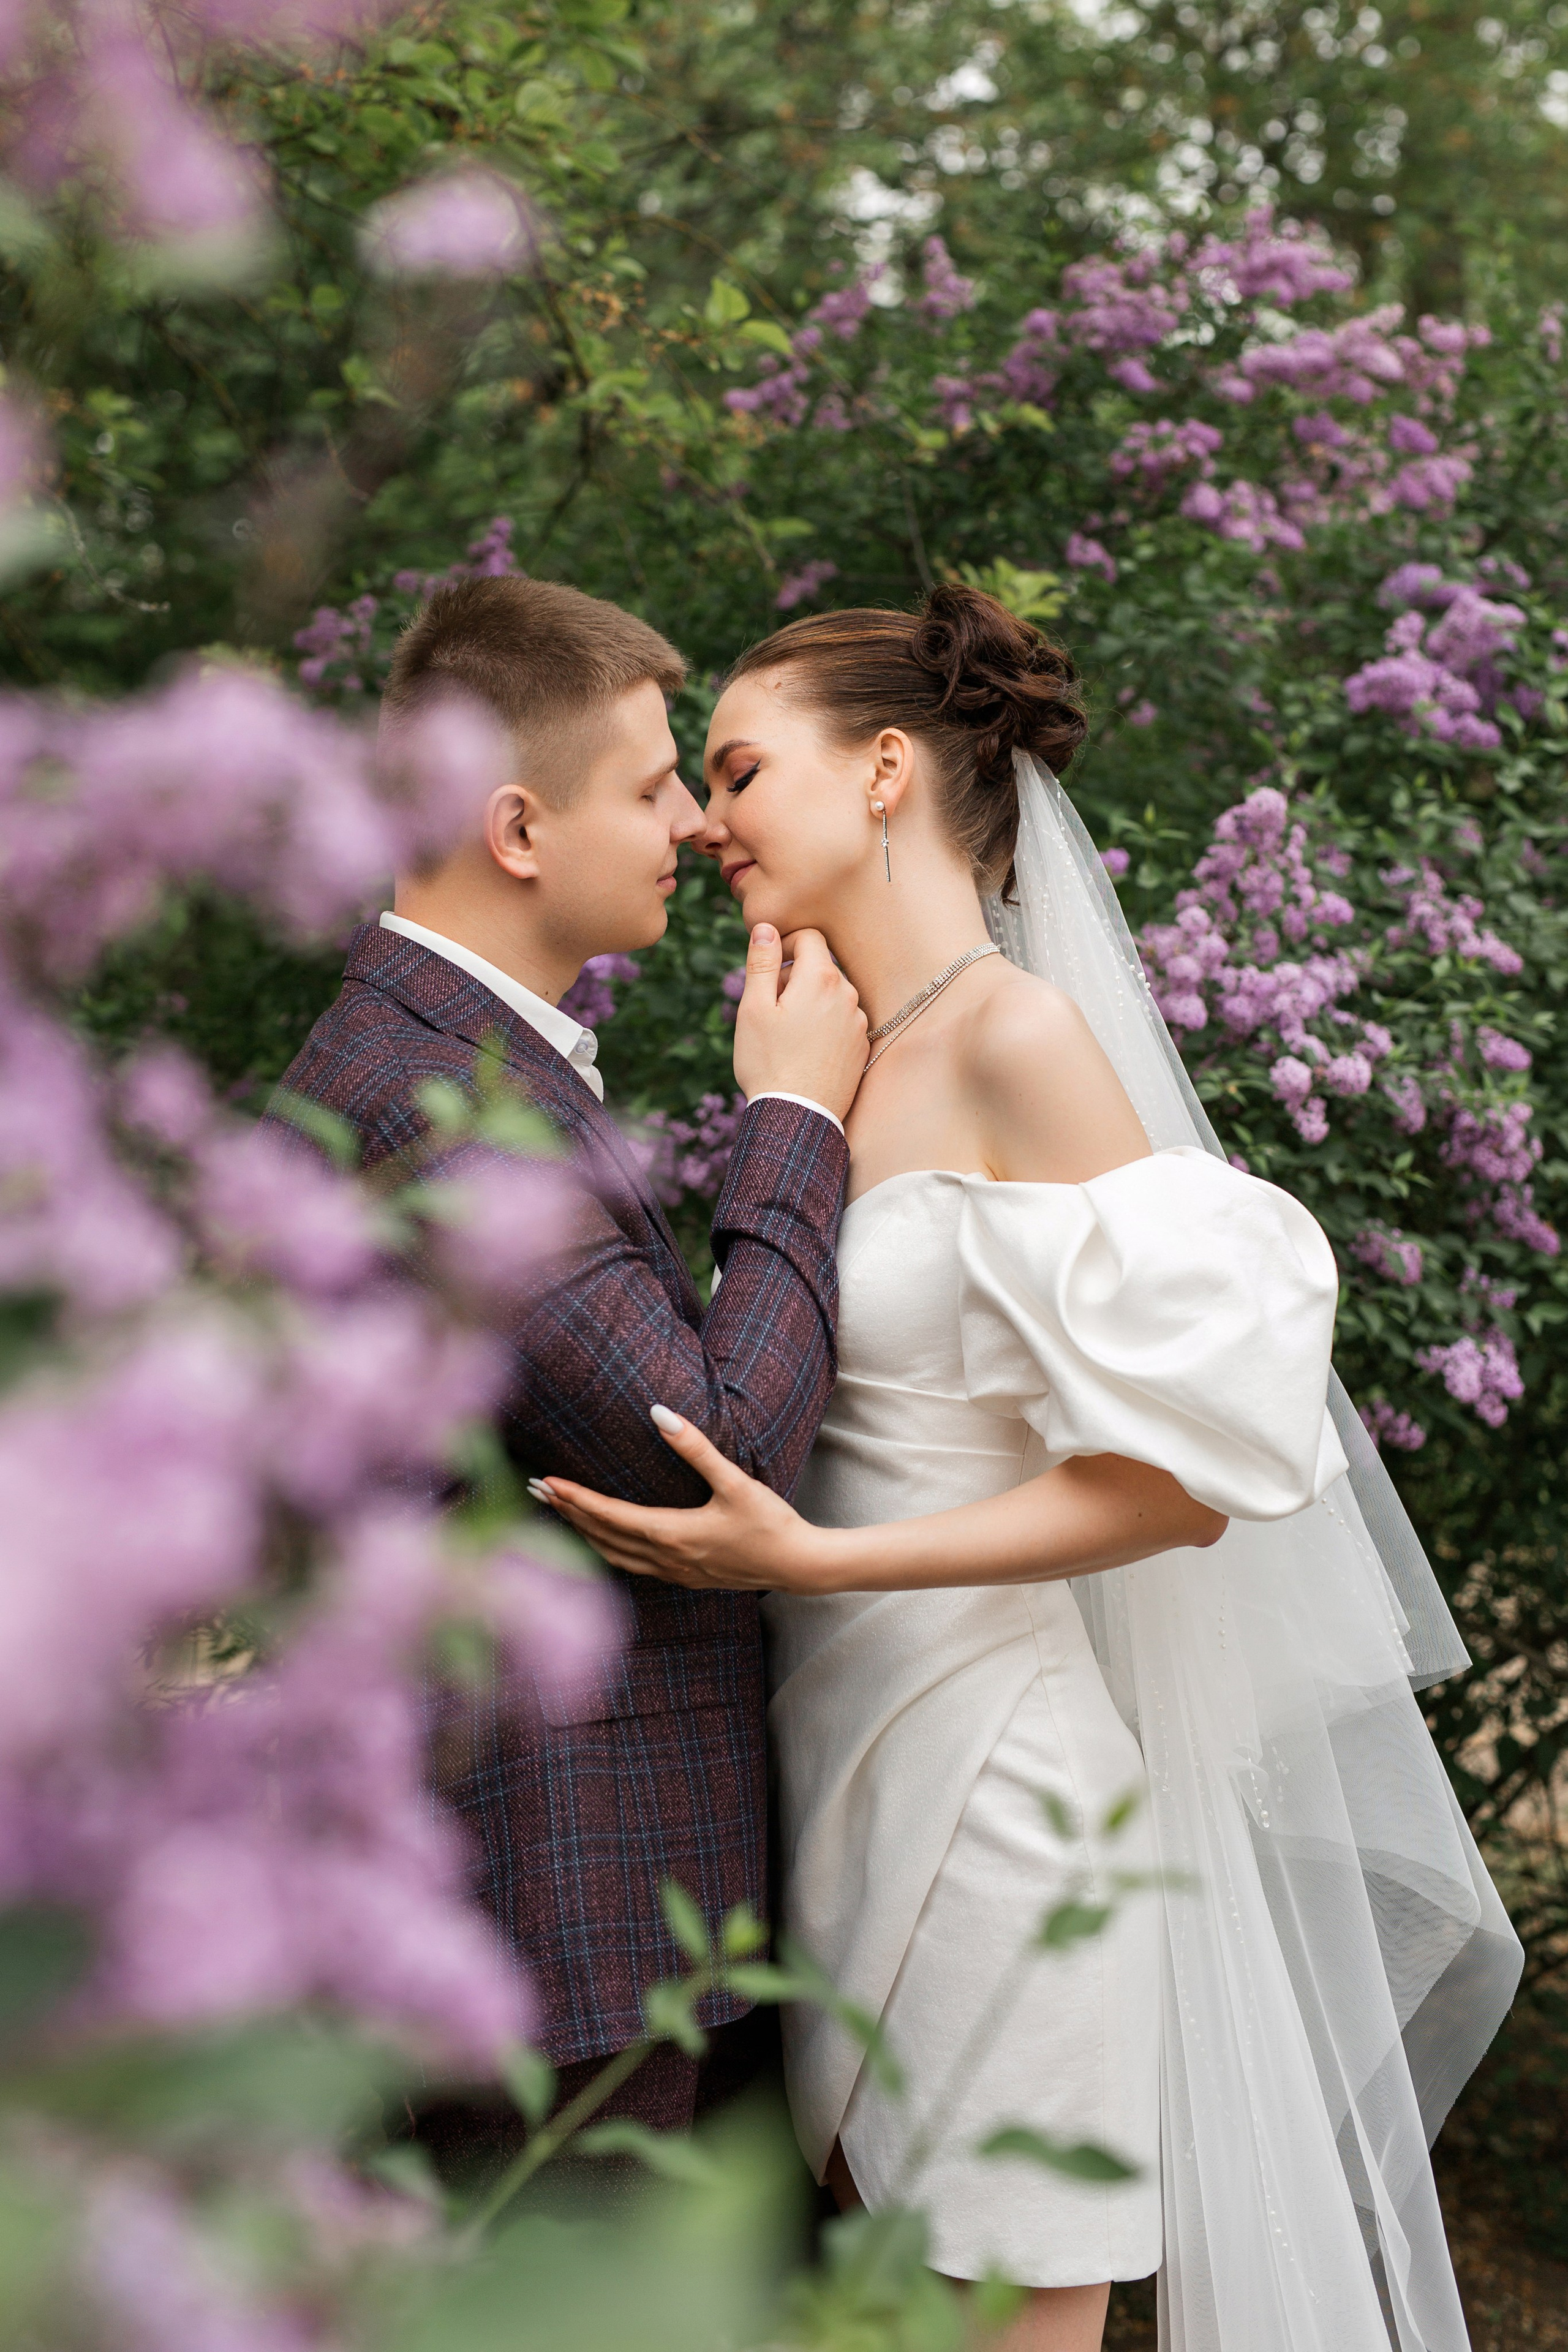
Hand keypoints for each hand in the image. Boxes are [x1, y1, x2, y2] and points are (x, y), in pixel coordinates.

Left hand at [531, 1407, 836, 1593]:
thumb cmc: (770, 1522)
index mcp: (672, 1534)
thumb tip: (660, 1412)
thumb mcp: (735, 1481)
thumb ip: (696, 1447)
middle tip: (533, 1491)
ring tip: (558, 1512)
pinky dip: (606, 1550)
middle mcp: (665, 1558)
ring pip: (612, 1555)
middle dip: (566, 1513)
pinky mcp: (684, 1577)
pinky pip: (631, 1565)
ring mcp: (673, 1572)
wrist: (798, 1566)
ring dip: (582, 1533)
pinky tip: (600, 1540)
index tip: (544, 1482)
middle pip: (601, 1535)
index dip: (574, 1498)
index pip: (609, 1515)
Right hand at [731, 923, 867, 1123]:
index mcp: (821, 978)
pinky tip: (804, 1051)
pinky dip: (823, 1025)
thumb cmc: (768, 1062)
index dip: (784, 946)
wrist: (798, 1116)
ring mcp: (859, 1022)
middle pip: (820, 966)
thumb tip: (766, 928)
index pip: (809, 936)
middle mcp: (848, 994)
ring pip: (831, 995)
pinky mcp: (862, 1046)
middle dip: (794, 977)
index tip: (769, 969)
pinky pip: (841, 1021)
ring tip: (787, 1034)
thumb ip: (761, 962)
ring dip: (809, 1002)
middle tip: (770, 1008)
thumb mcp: (753, 1008)